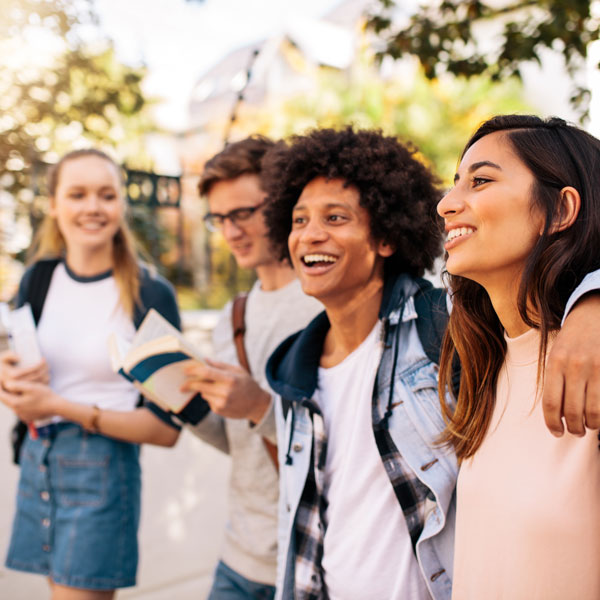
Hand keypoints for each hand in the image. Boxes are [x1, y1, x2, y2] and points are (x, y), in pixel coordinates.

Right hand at [0, 350, 48, 387]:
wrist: (0, 378)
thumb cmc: (2, 366)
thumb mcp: (3, 359)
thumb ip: (9, 355)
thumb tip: (19, 358)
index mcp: (11, 376)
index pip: (29, 370)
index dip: (38, 365)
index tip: (43, 359)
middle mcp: (16, 385)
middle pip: (35, 378)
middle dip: (43, 370)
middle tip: (47, 364)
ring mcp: (20, 391)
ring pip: (37, 385)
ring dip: (45, 376)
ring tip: (47, 369)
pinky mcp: (25, 393)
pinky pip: (37, 390)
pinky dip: (44, 383)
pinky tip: (46, 376)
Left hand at [0, 379, 58, 421]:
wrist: (57, 406)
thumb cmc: (45, 395)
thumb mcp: (31, 387)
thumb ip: (16, 385)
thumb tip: (6, 384)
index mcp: (15, 403)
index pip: (0, 395)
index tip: (1, 378)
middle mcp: (16, 411)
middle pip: (5, 400)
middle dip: (4, 391)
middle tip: (7, 382)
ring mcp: (22, 415)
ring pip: (12, 404)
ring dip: (12, 397)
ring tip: (16, 388)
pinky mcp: (27, 417)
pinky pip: (20, 409)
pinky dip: (19, 402)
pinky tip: (26, 397)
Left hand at [181, 359, 270, 422]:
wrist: (257, 405)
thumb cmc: (247, 384)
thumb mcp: (238, 370)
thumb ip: (220, 365)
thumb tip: (204, 360)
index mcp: (230, 379)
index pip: (207, 373)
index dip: (193, 370)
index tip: (185, 369)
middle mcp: (225, 392)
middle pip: (200, 385)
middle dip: (189, 384)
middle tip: (182, 384)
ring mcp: (221, 402)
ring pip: (203, 393)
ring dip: (203, 389)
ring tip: (216, 388)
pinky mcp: (219, 410)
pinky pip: (208, 400)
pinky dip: (210, 396)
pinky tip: (221, 396)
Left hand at [543, 293, 599, 435]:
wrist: (593, 314)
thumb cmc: (572, 339)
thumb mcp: (555, 354)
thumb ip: (554, 380)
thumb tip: (555, 412)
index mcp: (555, 363)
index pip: (551, 402)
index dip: (552, 422)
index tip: (556, 432)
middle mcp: (574, 366)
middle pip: (571, 410)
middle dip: (572, 428)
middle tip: (574, 432)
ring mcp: (594, 368)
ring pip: (591, 410)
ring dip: (589, 425)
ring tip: (587, 427)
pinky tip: (598, 417)